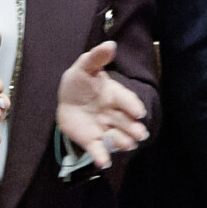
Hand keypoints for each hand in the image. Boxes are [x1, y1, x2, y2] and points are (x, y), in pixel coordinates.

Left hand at [55, 40, 149, 170]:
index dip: (132, 106)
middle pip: (126, 122)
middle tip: (140, 135)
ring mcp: (103, 128)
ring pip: (116, 137)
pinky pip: (98, 150)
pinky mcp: (92, 141)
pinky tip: (103, 163)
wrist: (66, 99)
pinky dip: (101, 157)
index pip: (126, 100)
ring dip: (122, 142)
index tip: (139, 112)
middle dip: (134, 129)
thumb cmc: (80, 81)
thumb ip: (97, 56)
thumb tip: (111, 44)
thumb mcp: (85, 65)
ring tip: (127, 146)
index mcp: (113, 94)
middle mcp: (112, 113)